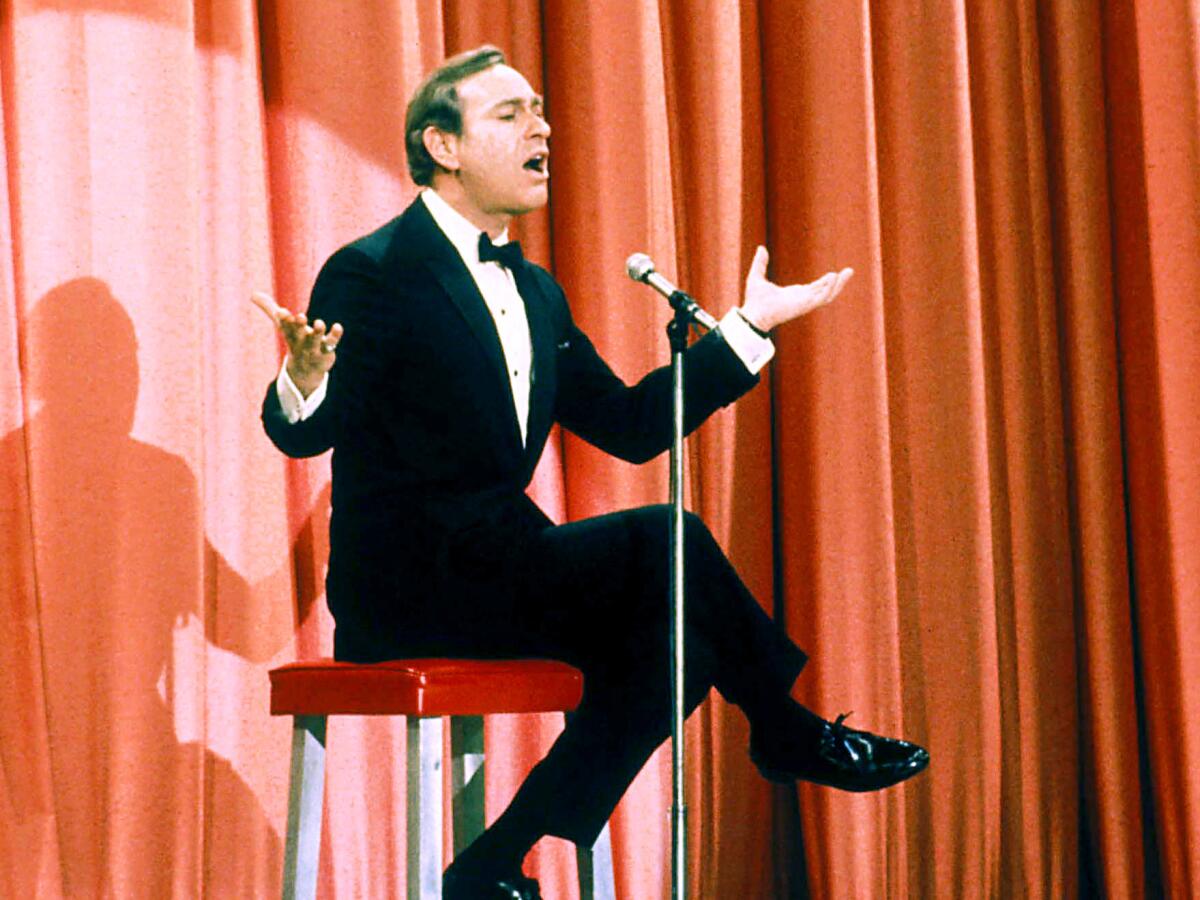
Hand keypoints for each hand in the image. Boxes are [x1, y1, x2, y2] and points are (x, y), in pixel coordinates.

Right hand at [250, 291, 342, 397]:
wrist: (305, 371)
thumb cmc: (294, 341)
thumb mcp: (282, 325)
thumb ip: (270, 308)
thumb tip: (252, 294)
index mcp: (290, 334)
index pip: (285, 326)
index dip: (284, 319)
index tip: (282, 311)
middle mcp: (301, 341)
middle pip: (299, 333)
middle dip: (298, 325)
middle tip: (300, 316)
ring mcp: (314, 347)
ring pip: (315, 340)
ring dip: (317, 331)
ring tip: (319, 323)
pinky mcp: (327, 350)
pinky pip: (331, 343)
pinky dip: (334, 335)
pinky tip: (338, 327)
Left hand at [739, 246, 853, 332]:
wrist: (752, 314)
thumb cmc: (754, 301)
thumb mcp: (757, 276)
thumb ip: (760, 263)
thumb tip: (761, 248)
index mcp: (795, 294)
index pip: (815, 288)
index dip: (826, 282)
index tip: (835, 274)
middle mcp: (802, 299)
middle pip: (826, 291)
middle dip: (838, 282)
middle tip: (850, 271)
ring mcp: (804, 303)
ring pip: (827, 295)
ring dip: (838, 285)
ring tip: (848, 272)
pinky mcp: (803, 306)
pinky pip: (820, 298)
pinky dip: (828, 289)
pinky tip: (834, 278)